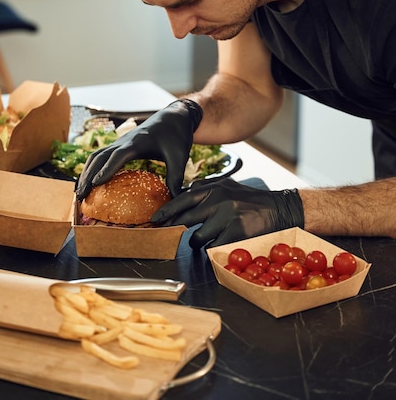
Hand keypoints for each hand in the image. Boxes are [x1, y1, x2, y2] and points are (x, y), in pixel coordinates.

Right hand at [75, 99, 201, 199]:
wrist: (174, 117)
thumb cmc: (177, 135)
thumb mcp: (180, 157)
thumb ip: (175, 178)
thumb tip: (177, 200)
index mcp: (138, 142)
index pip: (118, 155)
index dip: (106, 169)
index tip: (95, 184)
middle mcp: (125, 140)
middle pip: (100, 156)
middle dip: (88, 175)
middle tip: (80, 196)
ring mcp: (120, 142)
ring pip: (96, 155)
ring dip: (86, 172)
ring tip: (79, 191)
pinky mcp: (120, 145)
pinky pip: (101, 155)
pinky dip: (92, 167)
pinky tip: (89, 181)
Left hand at [150, 178, 303, 248]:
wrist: (280, 209)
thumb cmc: (250, 200)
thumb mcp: (227, 186)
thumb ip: (205, 189)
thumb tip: (181, 194)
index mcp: (215, 188)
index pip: (183, 199)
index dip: (167, 210)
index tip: (155, 218)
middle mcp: (219, 200)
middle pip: (186, 219)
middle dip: (175, 228)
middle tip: (169, 234)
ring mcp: (228, 217)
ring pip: (197, 237)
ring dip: (197, 242)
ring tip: (206, 239)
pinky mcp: (237, 233)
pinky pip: (213, 247)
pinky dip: (212, 250)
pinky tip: (218, 245)